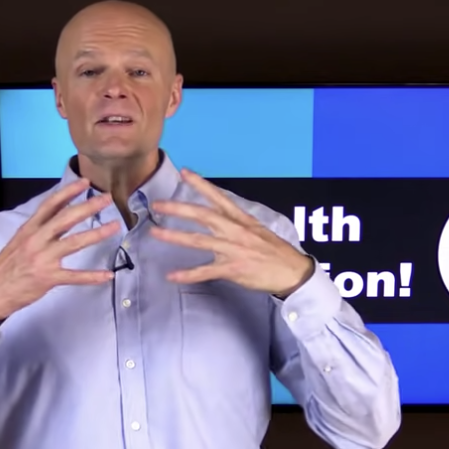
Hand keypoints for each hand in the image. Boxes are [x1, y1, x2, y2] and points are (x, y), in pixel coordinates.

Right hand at [0, 179, 120, 321]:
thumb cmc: (7, 266)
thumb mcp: (19, 241)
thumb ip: (38, 229)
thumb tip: (58, 214)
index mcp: (29, 229)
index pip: (50, 205)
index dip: (67, 192)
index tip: (85, 182)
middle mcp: (36, 240)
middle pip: (65, 218)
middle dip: (88, 207)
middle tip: (107, 198)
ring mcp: (42, 259)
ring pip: (74, 242)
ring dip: (97, 234)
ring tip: (115, 226)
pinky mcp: (48, 278)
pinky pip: (75, 276)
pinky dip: (92, 276)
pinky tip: (108, 274)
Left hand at [149, 169, 313, 296]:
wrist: (292, 271)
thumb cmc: (275, 252)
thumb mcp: (257, 230)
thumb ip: (237, 224)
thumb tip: (221, 218)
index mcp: (241, 219)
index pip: (218, 197)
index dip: (200, 184)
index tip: (184, 172)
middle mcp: (235, 231)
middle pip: (202, 215)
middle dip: (178, 208)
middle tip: (157, 204)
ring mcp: (233, 249)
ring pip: (198, 240)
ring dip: (175, 236)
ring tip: (155, 233)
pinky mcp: (232, 269)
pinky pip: (205, 271)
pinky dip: (187, 274)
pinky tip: (172, 276)